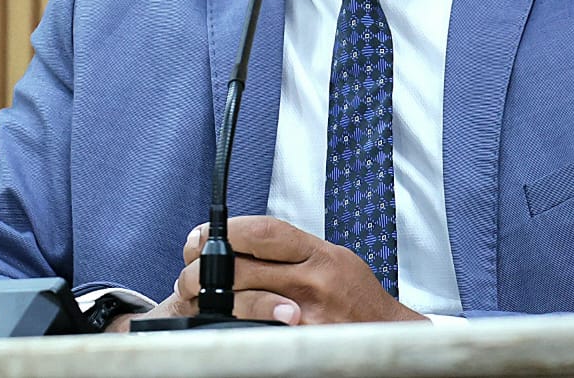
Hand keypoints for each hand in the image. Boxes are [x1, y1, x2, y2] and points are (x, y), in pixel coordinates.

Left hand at [173, 216, 425, 325]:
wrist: (387, 333)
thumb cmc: (356, 296)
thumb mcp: (331, 259)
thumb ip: (293, 250)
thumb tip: (240, 240)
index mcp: (319, 254)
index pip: (265, 231)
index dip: (226, 230)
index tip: (202, 234)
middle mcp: (314, 280)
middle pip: (245, 266)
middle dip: (205, 268)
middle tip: (187, 271)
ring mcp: (308, 316)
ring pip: (244, 300)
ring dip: (211, 298)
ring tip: (194, 296)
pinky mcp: (302, 342)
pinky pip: (257, 332)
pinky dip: (233, 326)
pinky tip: (219, 322)